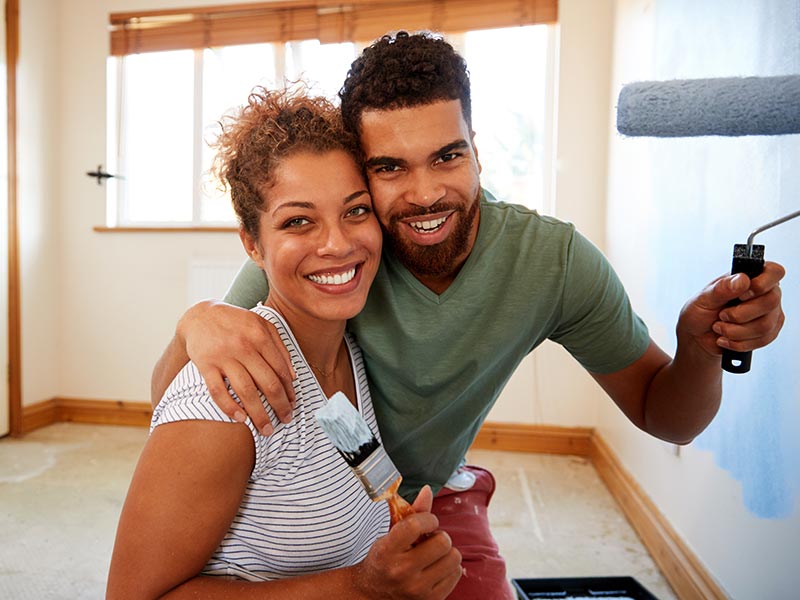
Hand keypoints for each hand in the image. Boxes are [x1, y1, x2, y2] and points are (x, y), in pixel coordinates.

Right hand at [179, 301, 295, 434]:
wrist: (200, 315)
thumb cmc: (236, 323)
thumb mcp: (262, 325)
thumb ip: (280, 347)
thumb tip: (293, 376)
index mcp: (260, 336)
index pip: (281, 370)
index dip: (290, 390)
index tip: (293, 404)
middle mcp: (243, 346)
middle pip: (267, 383)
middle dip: (280, 406)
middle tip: (286, 420)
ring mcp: (223, 356)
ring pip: (246, 391)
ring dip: (259, 413)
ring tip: (267, 428)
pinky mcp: (205, 364)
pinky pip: (218, 391)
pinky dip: (229, 407)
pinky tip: (241, 419)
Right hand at [352, 486, 461, 598]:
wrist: (372, 593)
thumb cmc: (384, 558)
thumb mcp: (391, 534)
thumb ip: (411, 513)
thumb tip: (428, 490)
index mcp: (387, 550)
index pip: (414, 526)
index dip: (428, 519)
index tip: (428, 521)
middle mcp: (402, 571)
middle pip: (442, 542)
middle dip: (440, 536)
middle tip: (430, 539)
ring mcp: (417, 589)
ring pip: (454, 557)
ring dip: (447, 551)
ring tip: (434, 554)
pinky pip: (456, 573)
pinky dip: (450, 567)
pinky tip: (436, 567)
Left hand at [678, 261, 784, 357]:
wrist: (697, 336)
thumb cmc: (700, 312)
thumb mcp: (704, 298)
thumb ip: (722, 288)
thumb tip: (743, 279)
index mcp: (751, 277)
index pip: (774, 272)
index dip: (762, 283)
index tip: (742, 295)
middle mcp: (765, 293)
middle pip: (770, 302)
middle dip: (740, 314)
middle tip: (721, 315)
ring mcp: (770, 313)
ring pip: (765, 325)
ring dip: (736, 331)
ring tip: (719, 327)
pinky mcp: (769, 332)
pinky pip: (762, 340)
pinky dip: (739, 342)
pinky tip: (725, 338)